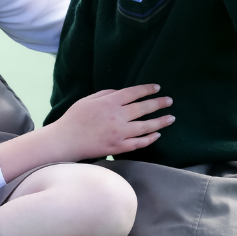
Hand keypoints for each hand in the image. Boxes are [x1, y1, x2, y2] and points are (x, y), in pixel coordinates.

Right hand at [49, 84, 174, 161]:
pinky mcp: (118, 147)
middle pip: (143, 108)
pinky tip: (157, 135)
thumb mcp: (88, 100)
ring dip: (160, 122)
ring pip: (146, 126)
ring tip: (171, 118)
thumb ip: (106, 94)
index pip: (134, 93)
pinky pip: (139, 143)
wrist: (66, 140)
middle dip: (159, 103)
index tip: (157, 88)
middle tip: (169, 101)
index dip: (147, 90)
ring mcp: (119, 133)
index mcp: (109, 102)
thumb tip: (121, 93)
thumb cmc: (74, 118)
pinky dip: (149, 139)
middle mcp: (117, 117)